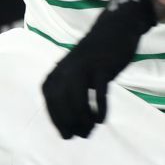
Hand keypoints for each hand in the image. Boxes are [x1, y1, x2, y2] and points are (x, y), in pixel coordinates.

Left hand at [42, 0, 159, 137]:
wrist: (114, 29)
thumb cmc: (93, 59)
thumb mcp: (74, 75)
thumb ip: (69, 95)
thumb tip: (70, 127)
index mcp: (56, 72)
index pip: (50, 102)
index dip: (57, 121)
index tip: (67, 135)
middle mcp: (65, 69)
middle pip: (62, 103)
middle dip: (69, 123)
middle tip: (82, 135)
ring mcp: (84, 67)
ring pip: (77, 99)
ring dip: (83, 119)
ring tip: (91, 128)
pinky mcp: (102, 67)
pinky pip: (98, 92)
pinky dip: (99, 108)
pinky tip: (101, 119)